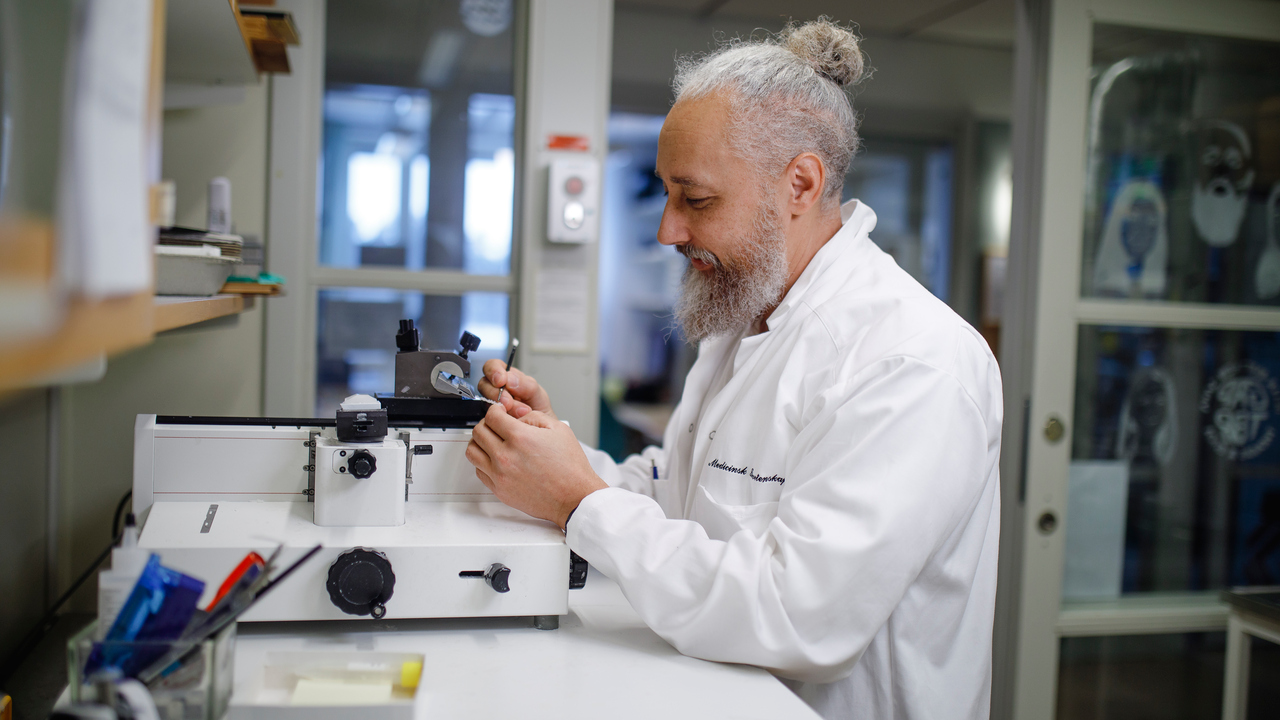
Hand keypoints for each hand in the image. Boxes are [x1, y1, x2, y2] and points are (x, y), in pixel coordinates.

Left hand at [465, 403, 606, 528]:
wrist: (574, 498)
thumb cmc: (570, 468)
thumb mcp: (558, 429)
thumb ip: (532, 417)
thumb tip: (515, 417)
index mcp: (520, 438)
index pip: (492, 416)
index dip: (496, 409)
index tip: (500, 412)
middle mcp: (506, 457)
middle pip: (478, 431)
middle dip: (487, 423)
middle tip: (496, 425)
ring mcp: (500, 475)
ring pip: (472, 451)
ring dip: (480, 442)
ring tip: (492, 441)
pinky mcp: (499, 490)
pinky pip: (479, 471)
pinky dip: (484, 462)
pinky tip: (496, 459)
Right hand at [477, 358, 554, 419]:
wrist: (541, 432)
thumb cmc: (539, 410)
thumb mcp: (537, 394)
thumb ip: (525, 384)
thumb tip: (509, 379)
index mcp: (507, 377)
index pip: (492, 366)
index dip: (493, 371)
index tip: (501, 381)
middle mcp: (496, 389)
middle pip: (484, 384)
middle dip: (497, 394)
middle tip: (509, 403)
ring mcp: (492, 404)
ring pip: (485, 401)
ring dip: (502, 408)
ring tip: (520, 413)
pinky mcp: (490, 419)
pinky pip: (488, 417)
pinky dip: (501, 420)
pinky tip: (515, 420)